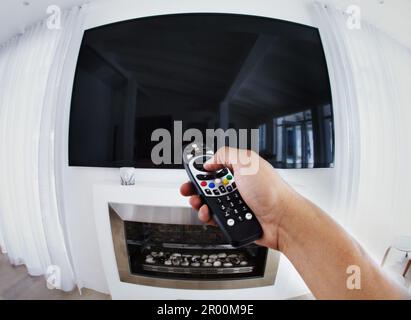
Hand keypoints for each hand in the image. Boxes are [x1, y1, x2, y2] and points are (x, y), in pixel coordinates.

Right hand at [180, 147, 297, 249]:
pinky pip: (215, 218)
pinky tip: (209, 213)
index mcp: (240, 170)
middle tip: (189, 190)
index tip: (192, 171)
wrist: (282, 220)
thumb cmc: (271, 191)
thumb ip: (225, 154)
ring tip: (199, 203)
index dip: (202, 168)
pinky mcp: (234, 220)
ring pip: (209, 203)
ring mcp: (236, 204)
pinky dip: (208, 216)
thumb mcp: (246, 161)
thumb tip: (210, 161)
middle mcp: (238, 186)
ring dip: (200, 203)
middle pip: (209, 185)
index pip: (216, 166)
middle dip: (196, 187)